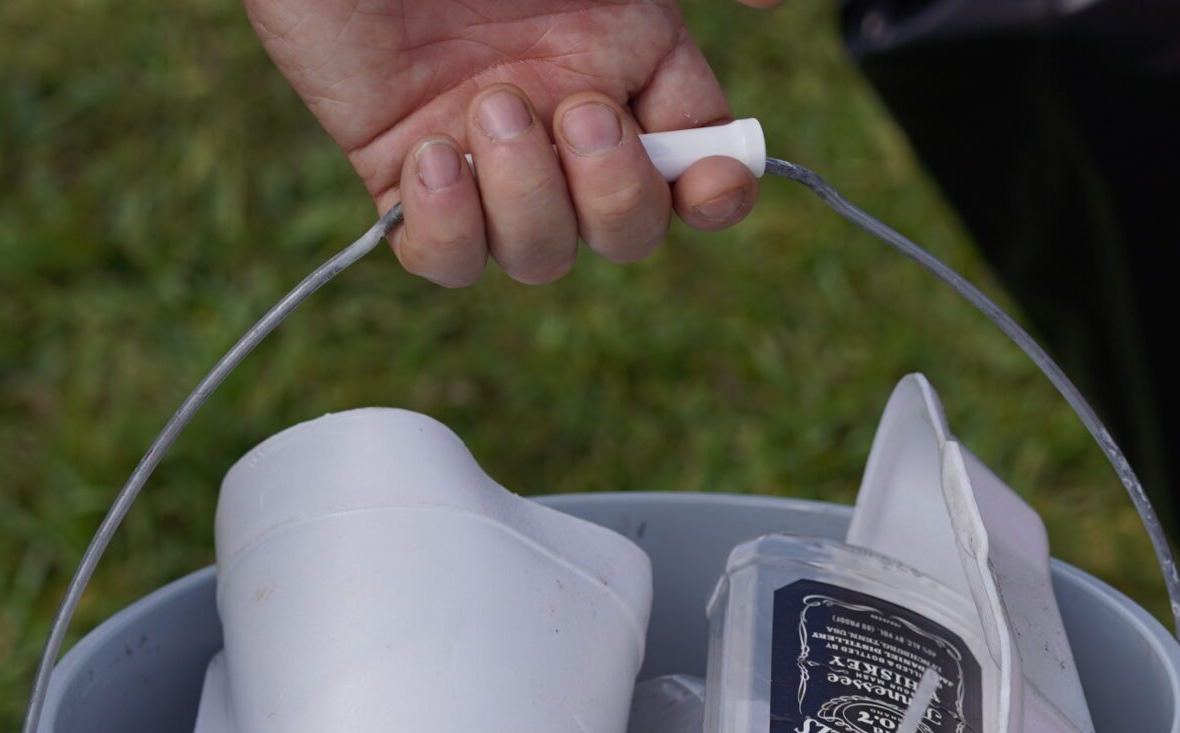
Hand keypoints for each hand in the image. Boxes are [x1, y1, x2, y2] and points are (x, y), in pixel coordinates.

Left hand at [243, 0, 778, 285]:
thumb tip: (779, 1)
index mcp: (626, 56)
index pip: (695, 163)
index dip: (712, 194)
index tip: (704, 180)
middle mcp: (560, 115)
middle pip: (626, 234)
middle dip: (615, 194)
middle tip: (570, 111)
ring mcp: (483, 153)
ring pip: (540, 258)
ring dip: (527, 198)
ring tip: (483, 106)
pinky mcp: (400, 173)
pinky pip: (442, 260)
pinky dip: (446, 228)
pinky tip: (430, 155)